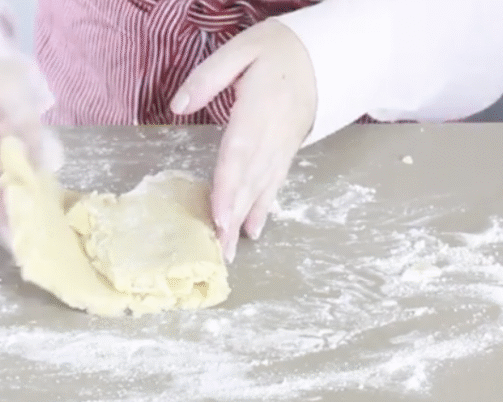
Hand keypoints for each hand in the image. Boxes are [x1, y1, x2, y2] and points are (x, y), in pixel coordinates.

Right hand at [0, 56, 62, 245]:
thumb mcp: (11, 93)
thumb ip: (26, 128)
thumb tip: (42, 164)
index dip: (5, 219)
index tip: (22, 244)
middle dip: (12, 222)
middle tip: (37, 247)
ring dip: (14, 210)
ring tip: (39, 234)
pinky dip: (14, 192)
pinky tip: (34, 204)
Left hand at [171, 20, 316, 261]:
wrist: (324, 57)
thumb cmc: (277, 51)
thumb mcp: (241, 49)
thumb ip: (208, 77)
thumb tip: (177, 105)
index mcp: (258, 110)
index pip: (239, 154)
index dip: (228, 187)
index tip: (219, 215)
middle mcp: (271, 135)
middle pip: (249, 181)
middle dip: (233, 218)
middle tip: (219, 251)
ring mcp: (281, 147)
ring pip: (261, 189)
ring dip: (244, 220)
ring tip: (231, 250)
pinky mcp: (286, 153)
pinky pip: (274, 185)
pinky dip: (263, 209)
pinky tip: (253, 230)